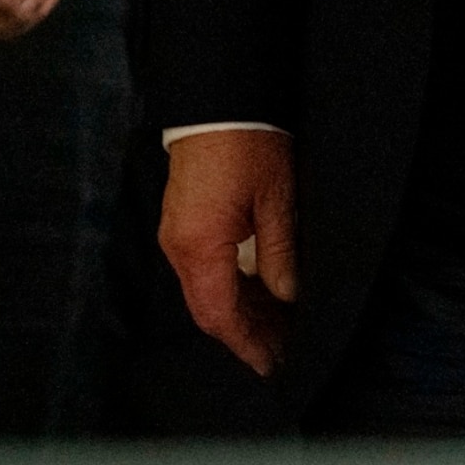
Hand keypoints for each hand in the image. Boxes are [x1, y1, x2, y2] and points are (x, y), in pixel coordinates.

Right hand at [161, 128, 296, 375]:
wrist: (218, 99)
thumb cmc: (248, 143)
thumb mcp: (277, 199)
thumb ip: (280, 254)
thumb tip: (287, 296)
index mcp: (199, 247)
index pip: (220, 315)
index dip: (247, 343)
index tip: (272, 364)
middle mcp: (179, 247)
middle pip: (209, 308)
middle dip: (245, 333)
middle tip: (282, 349)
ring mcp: (177, 235)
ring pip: (205, 291)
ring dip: (239, 311)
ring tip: (277, 326)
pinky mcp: (183, 222)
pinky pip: (203, 269)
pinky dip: (229, 288)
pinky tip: (258, 292)